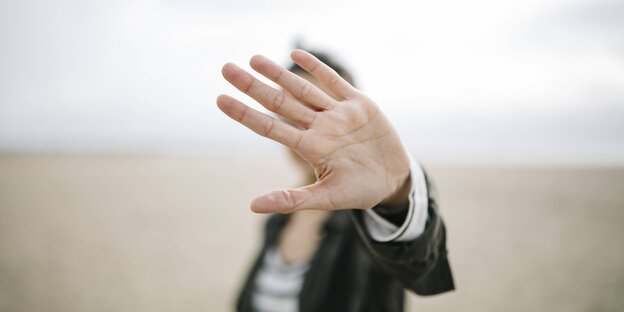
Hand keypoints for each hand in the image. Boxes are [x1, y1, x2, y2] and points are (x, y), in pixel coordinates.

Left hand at [217, 50, 410, 213]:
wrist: (395, 181)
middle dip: (253, 86)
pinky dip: (317, 68)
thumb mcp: (326, 198)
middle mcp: (319, 127)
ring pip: (302, 89)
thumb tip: (252, 207)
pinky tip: (296, 55)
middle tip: (226, 69)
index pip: (269, 127)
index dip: (245, 113)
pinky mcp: (358, 104)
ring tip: (253, 59)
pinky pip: (334, 82)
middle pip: (279, 103)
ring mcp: (337, 114)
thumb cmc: (359, 192)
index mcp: (310, 148)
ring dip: (278, 74)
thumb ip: (292, 200)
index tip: (220, 99)